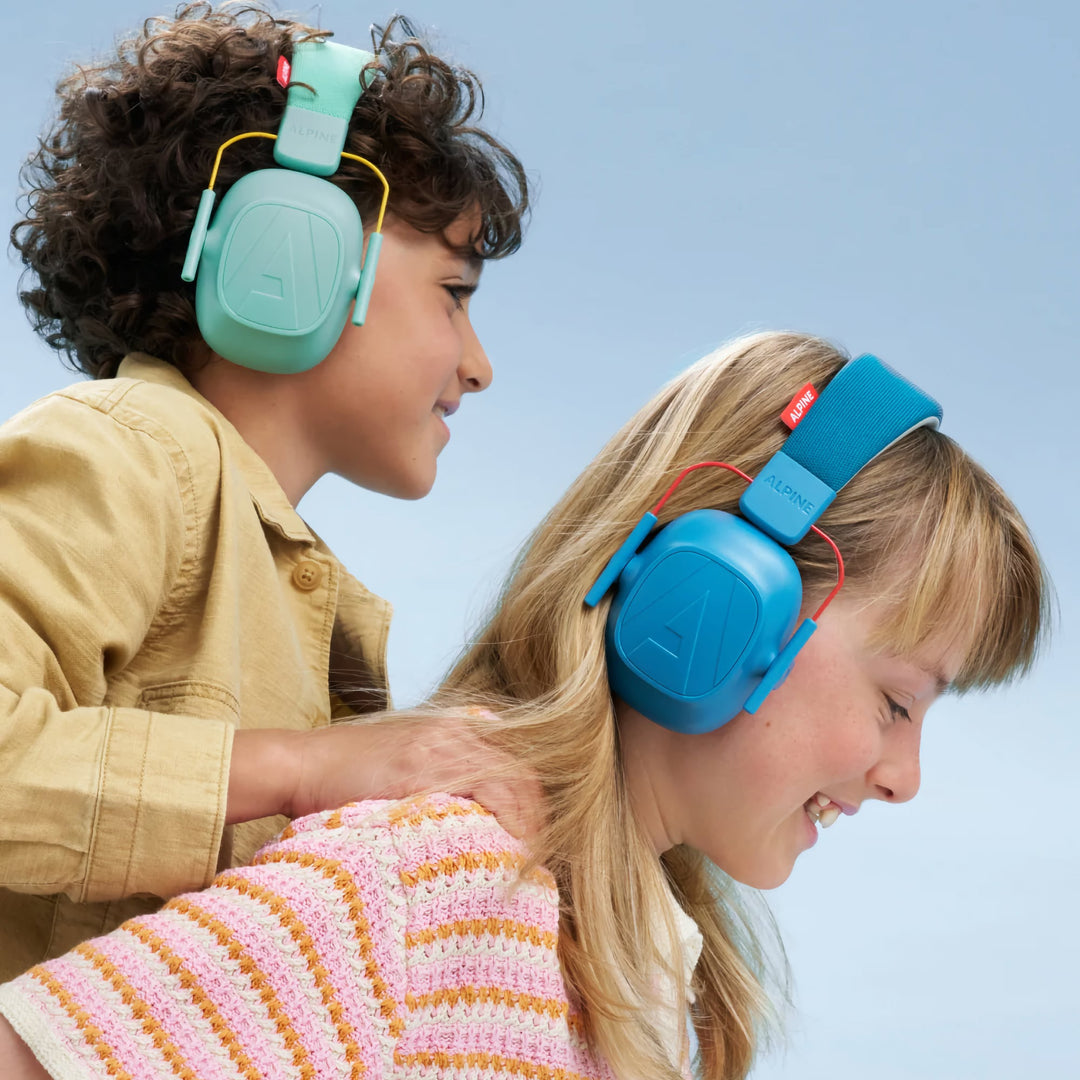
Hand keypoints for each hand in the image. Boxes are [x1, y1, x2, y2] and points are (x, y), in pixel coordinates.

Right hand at [228, 718, 543, 839]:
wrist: (299, 765)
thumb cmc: (344, 776)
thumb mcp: (402, 767)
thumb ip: (438, 780)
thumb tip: (471, 822)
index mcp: (452, 729)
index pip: (514, 763)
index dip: (532, 803)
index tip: (537, 838)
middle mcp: (452, 731)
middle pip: (520, 772)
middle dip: (537, 816)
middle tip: (540, 857)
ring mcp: (437, 747)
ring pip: (508, 781)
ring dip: (525, 823)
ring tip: (527, 861)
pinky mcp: (419, 768)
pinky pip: (479, 792)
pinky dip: (501, 819)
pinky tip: (504, 847)